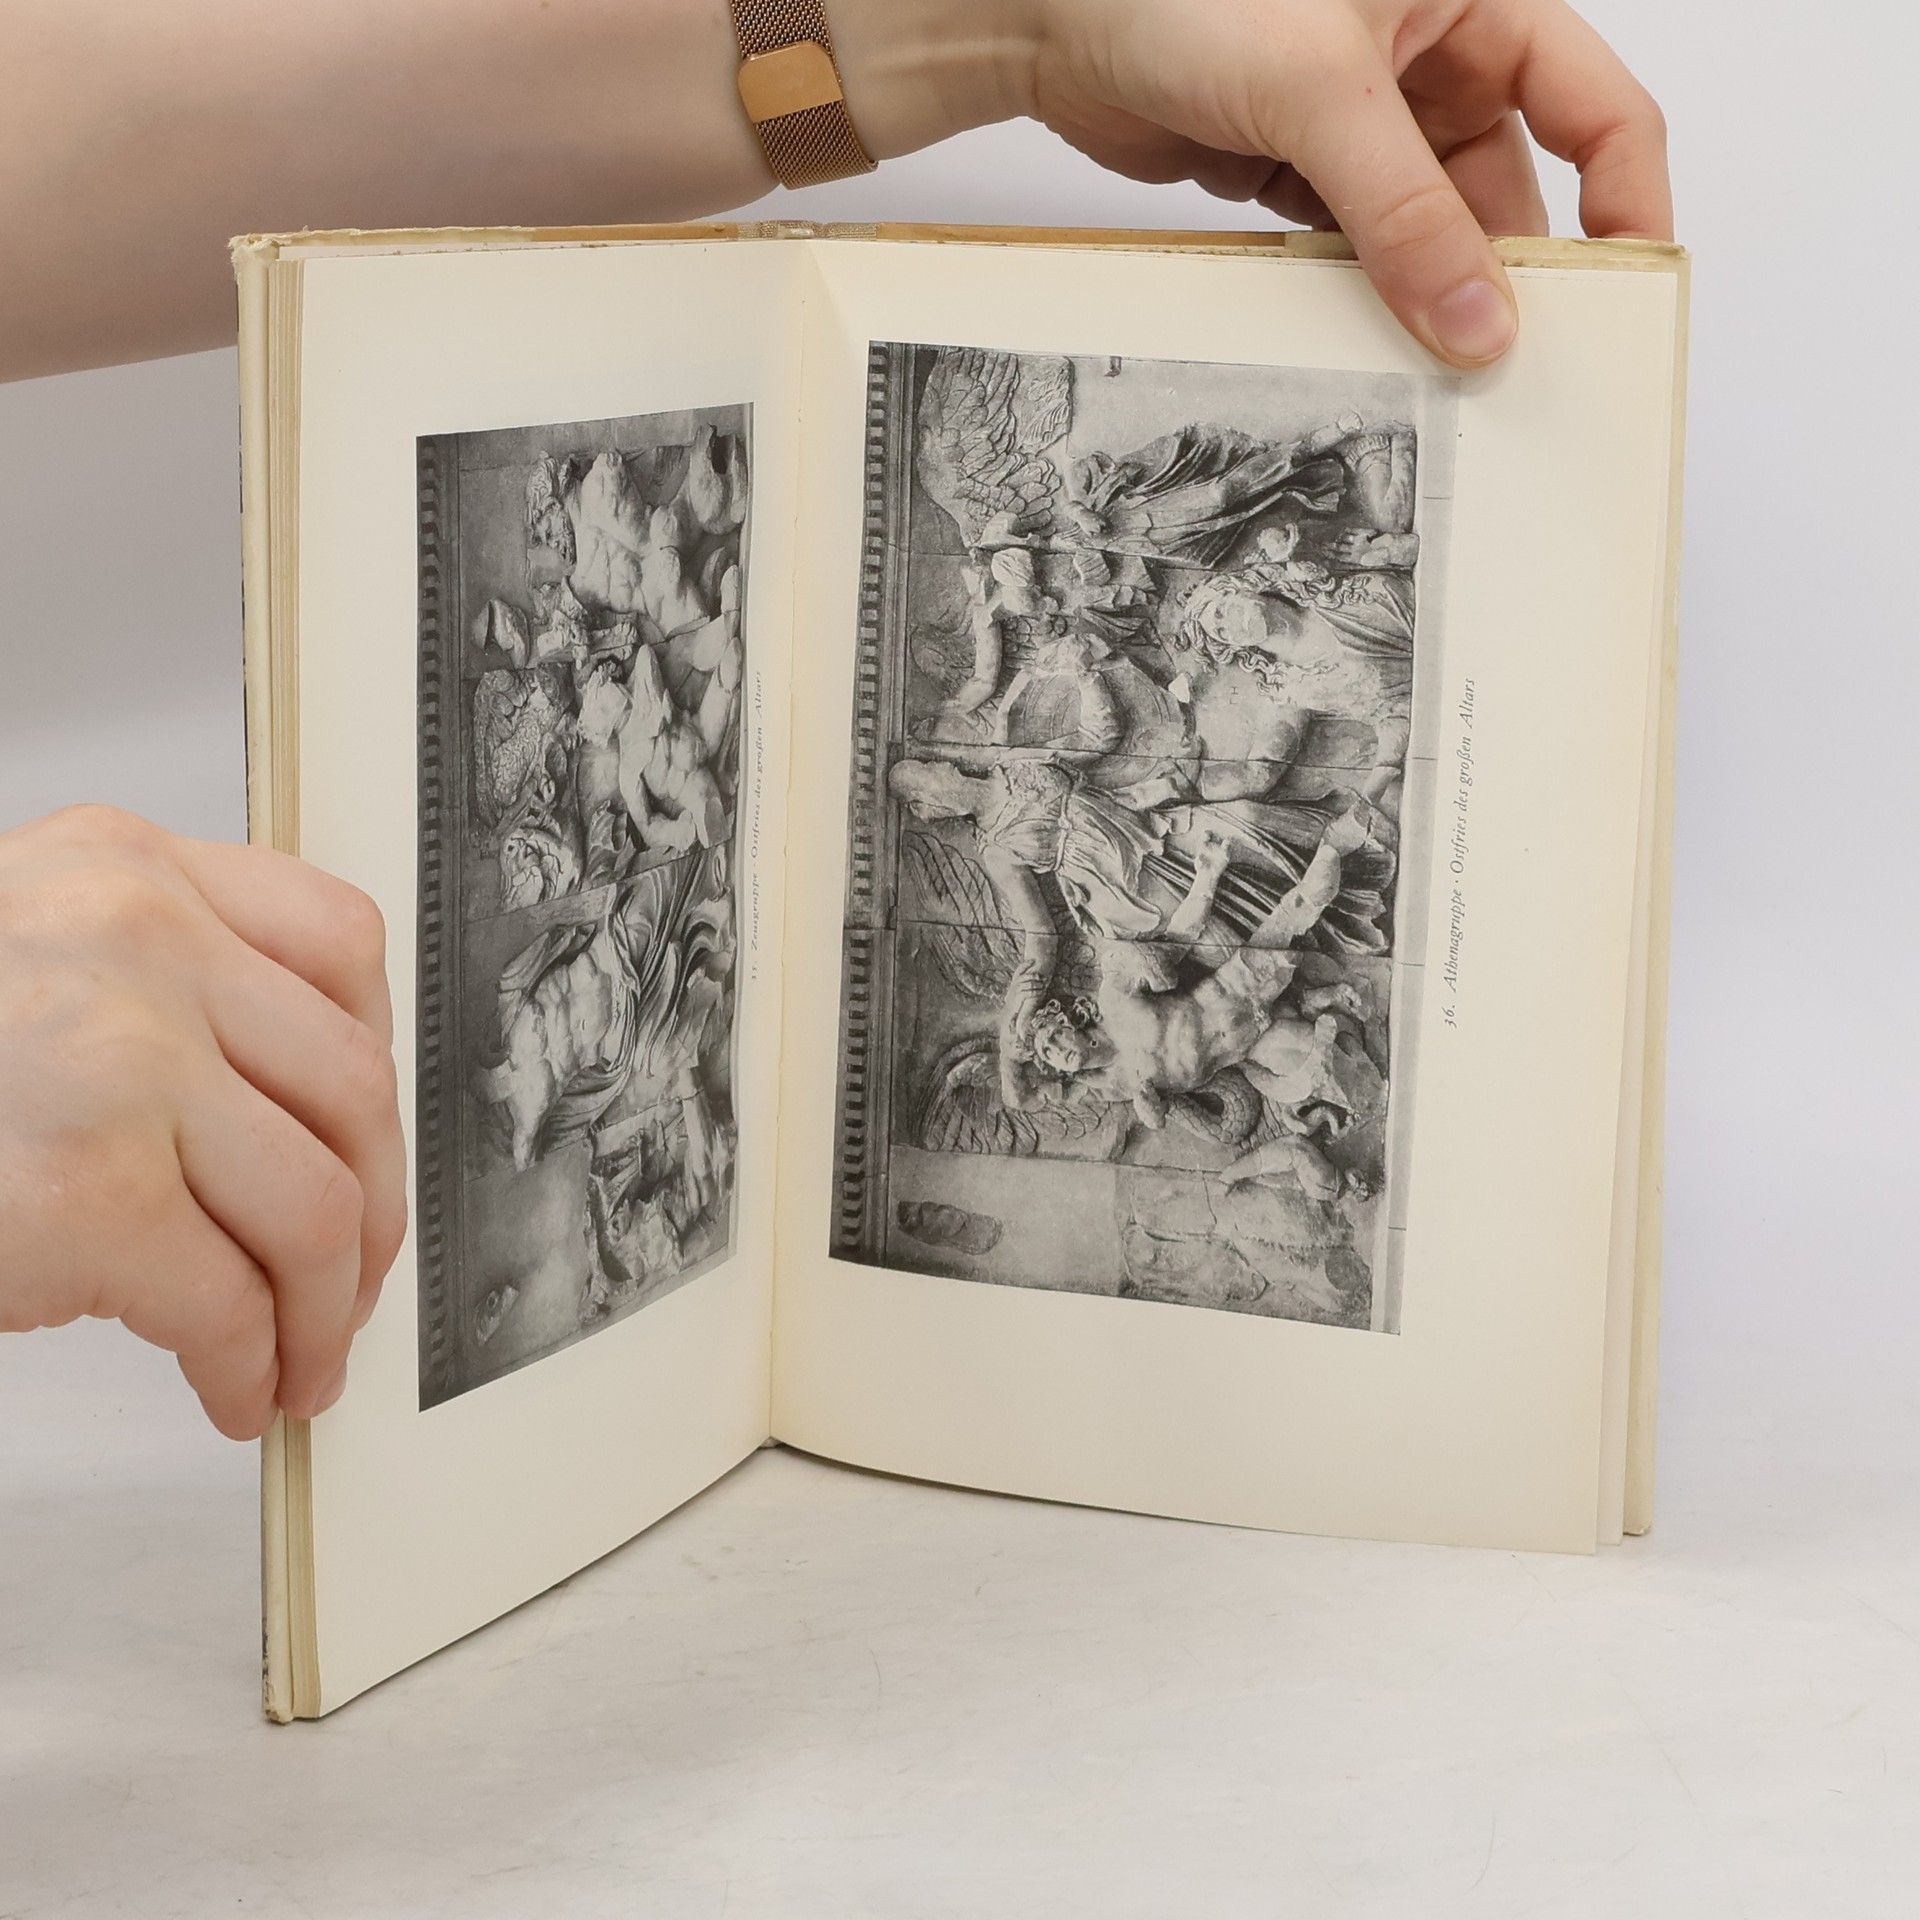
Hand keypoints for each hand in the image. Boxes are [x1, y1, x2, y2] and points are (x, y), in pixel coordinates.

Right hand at [0, 808, 405, 1438]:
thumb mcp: (26, 943)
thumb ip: (154, 977)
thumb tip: (296, 1110)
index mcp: (127, 865)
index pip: (341, 944)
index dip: (378, 1066)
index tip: (370, 1141)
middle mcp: (140, 941)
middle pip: (353, 1087)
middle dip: (373, 1210)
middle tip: (352, 1281)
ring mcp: (120, 1064)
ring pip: (319, 1202)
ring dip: (325, 1309)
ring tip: (300, 1360)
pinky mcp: (88, 1198)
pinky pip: (232, 1302)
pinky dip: (250, 1365)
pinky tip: (233, 1389)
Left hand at [866, 0, 1669, 368]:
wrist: (1053, 17)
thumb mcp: (1324, 94)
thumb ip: (1405, 213)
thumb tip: (1477, 321)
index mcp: (1475, 0)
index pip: (1594, 102)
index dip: (1624, 194)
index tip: (1624, 288)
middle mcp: (1431, 58)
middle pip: (1509, 184)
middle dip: (1510, 272)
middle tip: (1515, 365)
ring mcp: (1365, 120)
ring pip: (1430, 227)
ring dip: (1430, 294)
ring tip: (1437, 370)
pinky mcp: (1301, 168)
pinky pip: (1358, 245)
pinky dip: (1363, 292)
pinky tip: (1366, 340)